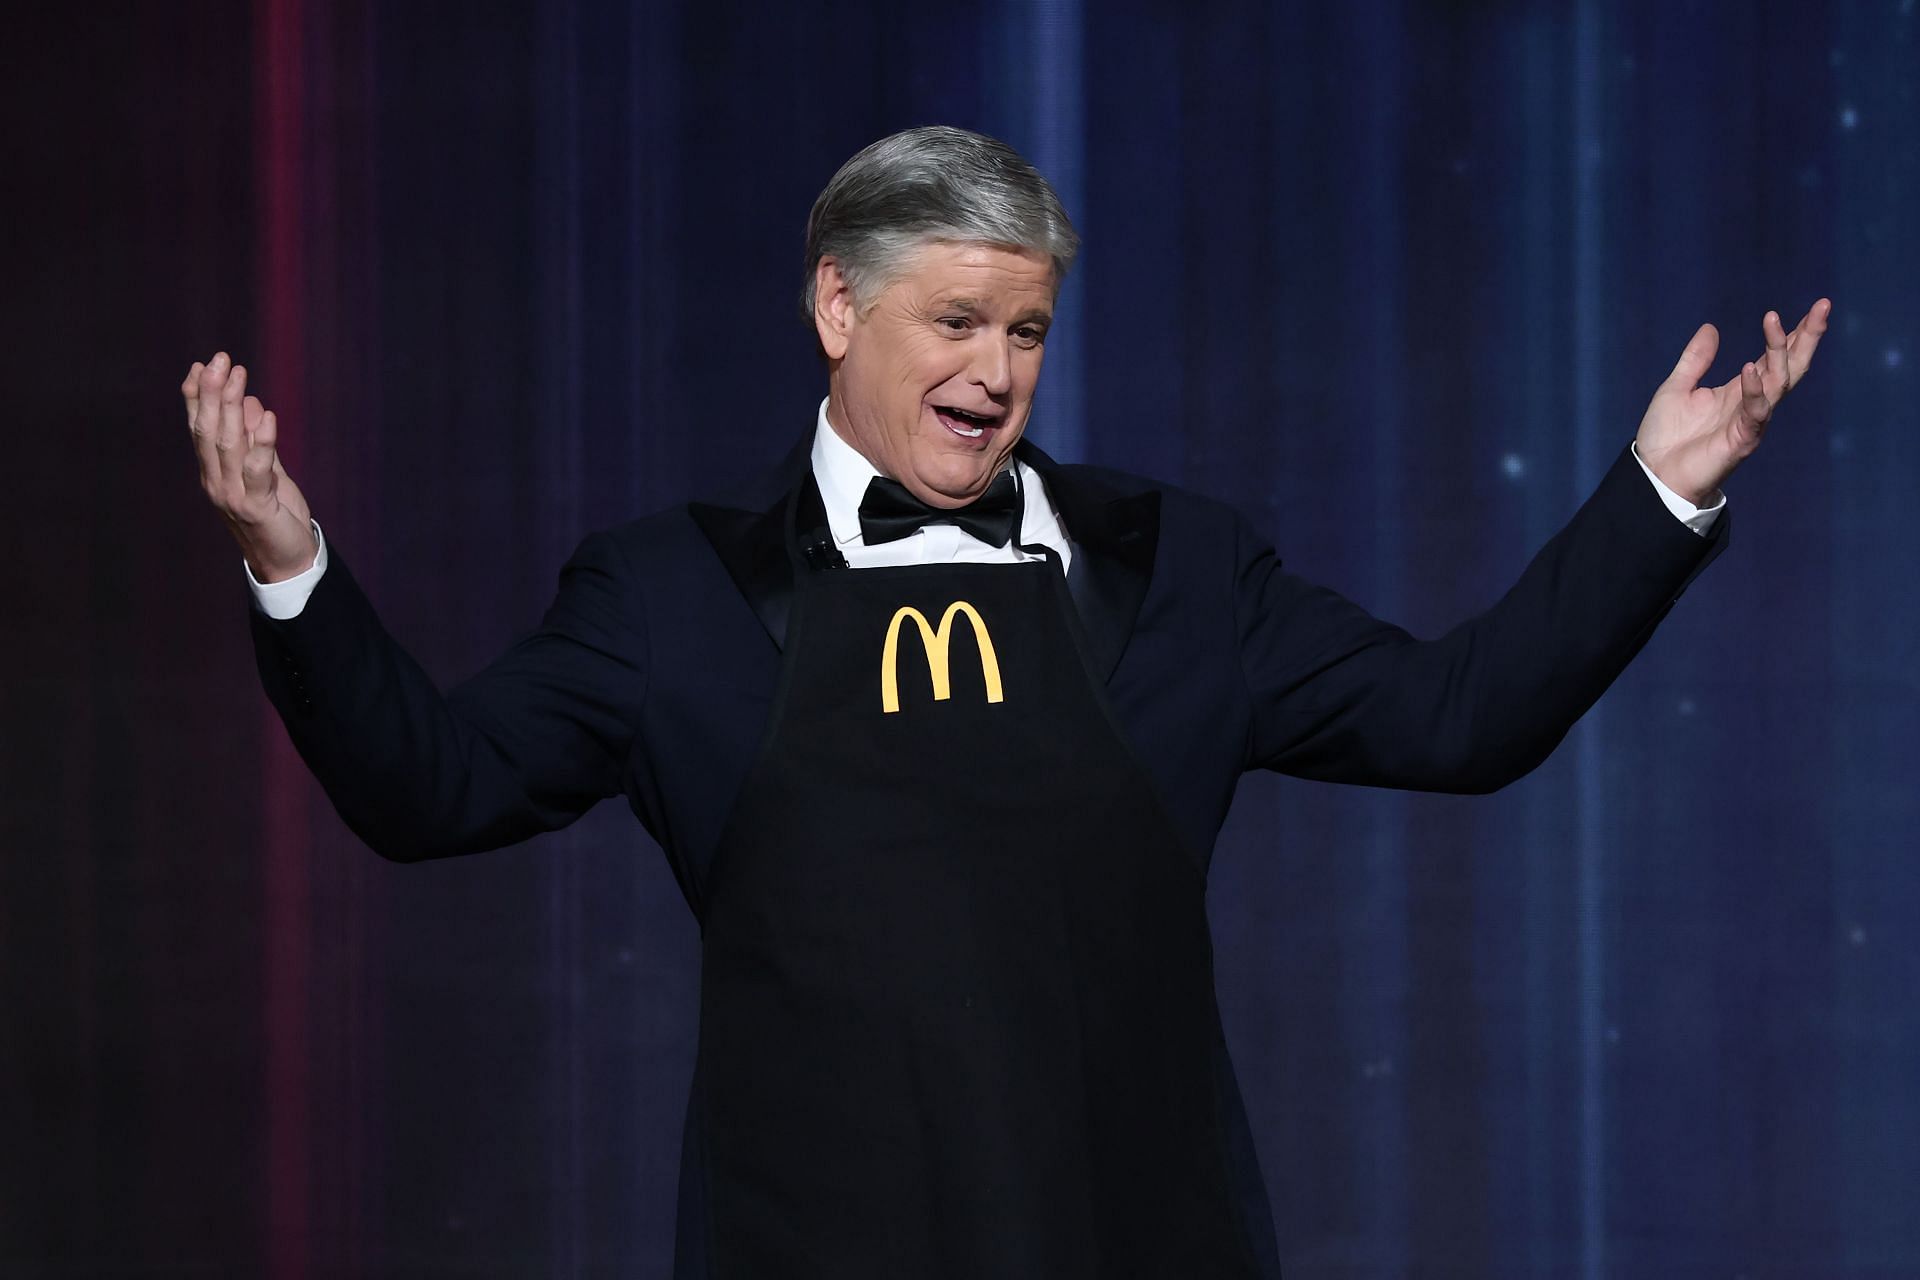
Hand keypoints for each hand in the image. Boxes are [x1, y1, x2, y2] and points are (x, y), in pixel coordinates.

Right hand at [183, 352, 315, 581]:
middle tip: (219, 360)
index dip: (196, 396)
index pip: (199, 427)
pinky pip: (258, 470)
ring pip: (227, 444)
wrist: (286, 560)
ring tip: (237, 376)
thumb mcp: (265, 471)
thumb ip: (254, 440)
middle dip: (211, 392)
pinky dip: (262, 442)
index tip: (200, 365)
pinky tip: (267, 416)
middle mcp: (215, 480)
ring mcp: (231, 495)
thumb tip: (249, 401)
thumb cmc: (275, 515)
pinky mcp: (255, 507)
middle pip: (208, 430)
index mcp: (213, 470)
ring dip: (231, 407)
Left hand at [1634, 298, 1831, 503]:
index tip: (1815, 307)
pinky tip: (1750, 367)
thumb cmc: (1666, 437)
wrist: (1654, 475)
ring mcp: (1751, 421)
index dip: (1793, 332)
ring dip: (1779, 352)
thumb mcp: (1676, 388)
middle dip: (1808, 337)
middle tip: (1823, 306)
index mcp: (1739, 390)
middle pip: (1790, 365)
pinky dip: (1754, 390)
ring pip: (1778, 383)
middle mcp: (1752, 403)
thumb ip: (1695, 360)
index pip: (1775, 356)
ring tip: (1774, 322)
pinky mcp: (1742, 440)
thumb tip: (1710, 327)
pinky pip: (1755, 412)